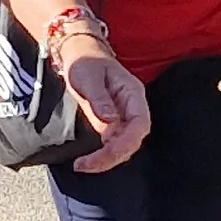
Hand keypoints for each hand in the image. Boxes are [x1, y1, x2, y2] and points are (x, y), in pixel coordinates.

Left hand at [57, 44, 150, 172]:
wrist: (80, 55)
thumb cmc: (86, 61)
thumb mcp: (88, 75)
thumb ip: (99, 98)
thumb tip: (110, 121)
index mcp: (133, 94)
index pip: (140, 124)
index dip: (125, 143)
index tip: (105, 152)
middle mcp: (131, 108)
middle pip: (132, 140)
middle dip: (112, 157)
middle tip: (85, 165)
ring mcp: (122, 118)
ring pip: (123, 146)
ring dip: (105, 160)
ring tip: (82, 166)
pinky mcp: (110, 125)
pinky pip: (112, 144)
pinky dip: (101, 156)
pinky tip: (86, 161)